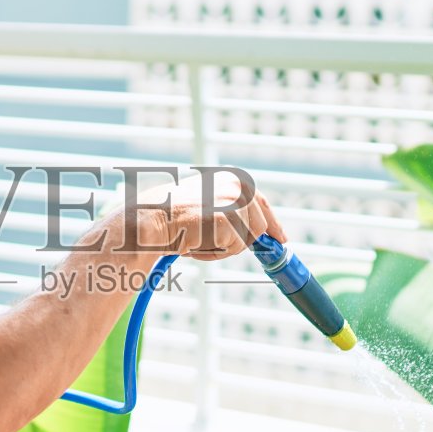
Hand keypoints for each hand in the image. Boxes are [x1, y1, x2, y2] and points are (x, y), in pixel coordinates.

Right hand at [133, 169, 284, 261]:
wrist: (152, 219)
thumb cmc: (173, 217)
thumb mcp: (208, 206)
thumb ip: (232, 212)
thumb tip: (258, 232)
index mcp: (232, 178)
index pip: (261, 202)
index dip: (272, 223)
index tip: (280, 238)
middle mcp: (238, 184)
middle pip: (260, 225)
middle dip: (247, 240)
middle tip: (227, 246)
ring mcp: (236, 201)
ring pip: (248, 240)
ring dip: (226, 248)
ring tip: (199, 240)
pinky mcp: (230, 219)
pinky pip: (233, 248)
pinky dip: (215, 253)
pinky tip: (195, 243)